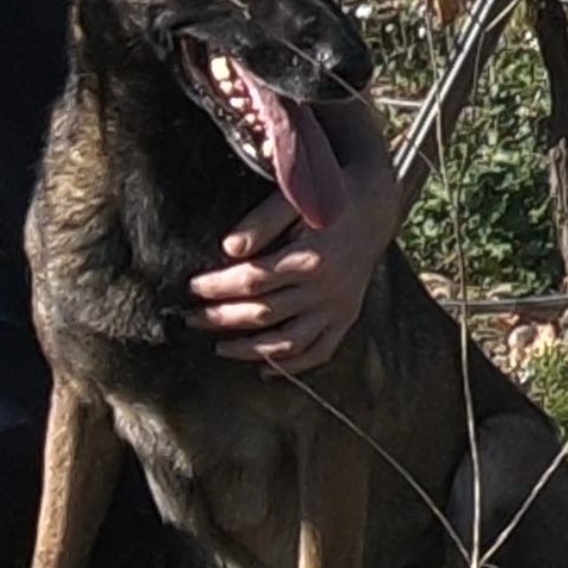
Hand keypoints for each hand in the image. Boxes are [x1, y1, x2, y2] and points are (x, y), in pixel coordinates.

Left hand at [186, 106, 399, 376]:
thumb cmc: (328, 199)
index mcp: (311, 258)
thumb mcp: (297, 198)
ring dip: (250, 350)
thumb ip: (263, 220)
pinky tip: (264, 369)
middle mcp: (326, 289)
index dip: (218, 287)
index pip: (253, 280)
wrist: (376, 207)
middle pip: (264, 314)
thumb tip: (230, 249)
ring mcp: (338, 308)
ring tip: (219, 348)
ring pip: (289, 342)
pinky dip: (292, 365)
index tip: (192, 287)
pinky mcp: (347, 317)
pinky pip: (320, 352)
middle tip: (191, 319)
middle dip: (222, 319)